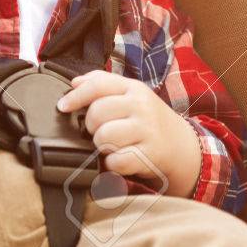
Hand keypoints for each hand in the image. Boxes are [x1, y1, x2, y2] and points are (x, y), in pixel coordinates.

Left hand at [57, 71, 201, 197]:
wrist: (183, 147)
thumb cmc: (149, 122)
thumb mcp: (131, 97)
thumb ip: (103, 86)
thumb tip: (74, 82)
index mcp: (133, 88)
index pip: (98, 84)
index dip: (75, 96)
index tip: (63, 107)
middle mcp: (141, 106)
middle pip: (96, 113)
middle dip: (92, 127)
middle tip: (100, 132)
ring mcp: (147, 130)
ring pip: (104, 137)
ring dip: (102, 146)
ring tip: (112, 146)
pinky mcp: (150, 154)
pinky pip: (116, 160)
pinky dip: (112, 164)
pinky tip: (120, 159)